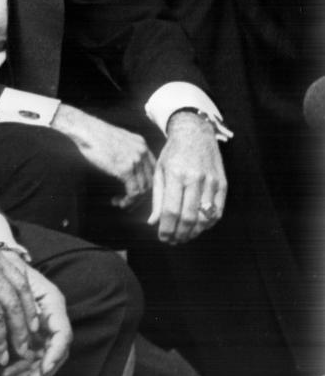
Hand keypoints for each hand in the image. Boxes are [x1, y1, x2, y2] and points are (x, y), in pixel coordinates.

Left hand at [0, 266, 71, 375]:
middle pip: (55, 352)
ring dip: (30, 374)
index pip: (63, 334)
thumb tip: (29, 327)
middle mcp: (52, 319)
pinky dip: (22, 368)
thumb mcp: (17, 278)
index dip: (55, 354)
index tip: (43, 369)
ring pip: (43, 358)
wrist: (3, 264)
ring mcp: (43, 328)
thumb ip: (24, 299)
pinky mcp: (33, 335)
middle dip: (42, 371)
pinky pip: (31, 356)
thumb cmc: (10, 268)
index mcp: (53, 304)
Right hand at [51, 104, 153, 207]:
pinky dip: (127, 201)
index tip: (135, 191)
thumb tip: (125, 169)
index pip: (153, 169)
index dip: (146, 183)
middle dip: (141, 195)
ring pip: (144, 188)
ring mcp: (136, 160)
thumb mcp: (117, 141)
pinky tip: (117, 201)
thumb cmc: (94, 136)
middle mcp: (143, 151)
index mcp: (142, 144)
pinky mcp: (126, 169)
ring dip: (133, 200)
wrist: (85, 130)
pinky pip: (134, 191)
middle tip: (128, 202)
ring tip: (120, 203)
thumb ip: (126, 152)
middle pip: (151, 180)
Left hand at [149, 111, 227, 243]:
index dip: (167, 228)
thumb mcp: (159, 172)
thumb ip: (157, 199)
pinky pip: (218, 211)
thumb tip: (153, 222)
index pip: (171, 210)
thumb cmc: (173, 154)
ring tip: (184, 236)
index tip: (163, 237)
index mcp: (176, 175)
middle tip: (173, 241)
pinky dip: (208, 223)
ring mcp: (212, 182)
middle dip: (180, 234)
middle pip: (189, 217)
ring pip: (205, 217)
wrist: (195, 134)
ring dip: (194, 232)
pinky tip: (199, 227)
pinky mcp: (223, 184)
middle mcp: (195, 179)